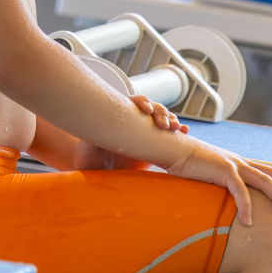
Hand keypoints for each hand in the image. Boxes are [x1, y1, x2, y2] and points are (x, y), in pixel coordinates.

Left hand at [66, 98, 186, 170]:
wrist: (98, 170)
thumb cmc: (89, 161)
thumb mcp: (86, 156)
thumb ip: (86, 154)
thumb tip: (86, 157)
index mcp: (117, 118)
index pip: (131, 102)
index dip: (141, 102)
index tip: (146, 110)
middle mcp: (133, 120)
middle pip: (151, 108)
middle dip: (160, 112)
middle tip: (165, 125)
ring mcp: (145, 130)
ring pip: (161, 118)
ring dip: (171, 119)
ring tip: (178, 129)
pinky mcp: (154, 142)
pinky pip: (167, 133)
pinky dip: (177, 130)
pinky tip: (185, 132)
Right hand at [167, 140, 271, 225]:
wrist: (172, 149)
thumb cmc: (187, 166)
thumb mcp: (209, 179)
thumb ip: (219, 190)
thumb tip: (224, 209)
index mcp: (240, 164)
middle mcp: (241, 162)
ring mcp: (233, 165)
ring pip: (264, 181)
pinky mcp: (222, 170)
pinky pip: (239, 191)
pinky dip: (246, 207)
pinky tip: (249, 222)